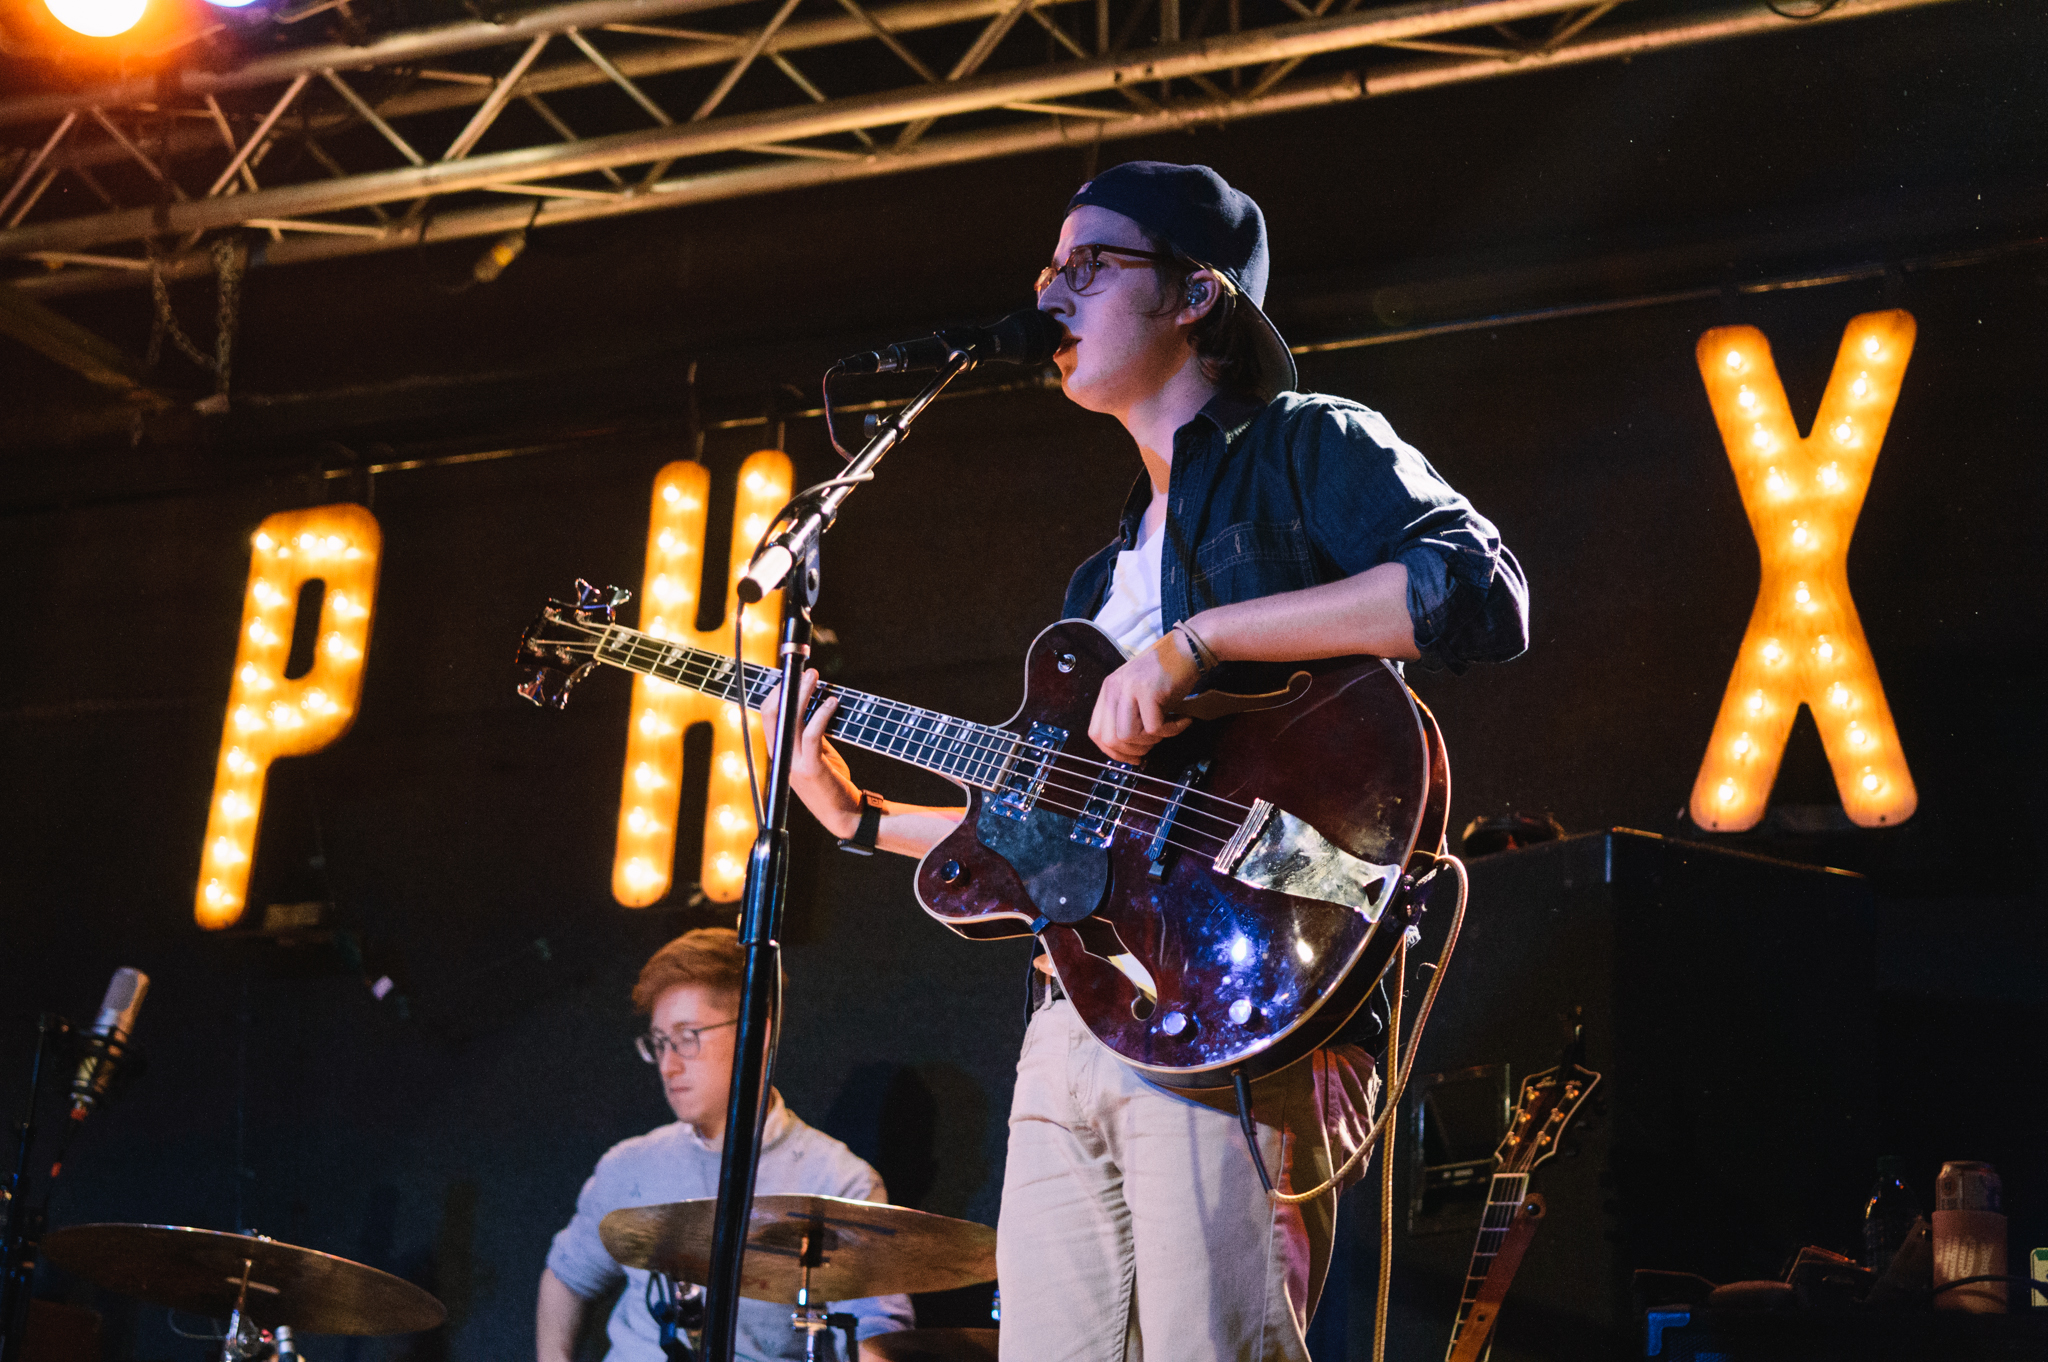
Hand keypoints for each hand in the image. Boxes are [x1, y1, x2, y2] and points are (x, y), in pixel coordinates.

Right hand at [760, 669, 863, 836]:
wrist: (845, 815)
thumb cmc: (832, 782)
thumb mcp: (817, 754)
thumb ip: (809, 734)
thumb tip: (812, 704)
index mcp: (780, 752)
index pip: (769, 716)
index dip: (778, 692)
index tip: (793, 675)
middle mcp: (782, 757)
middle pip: (773, 714)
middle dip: (788, 687)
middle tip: (806, 671)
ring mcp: (794, 764)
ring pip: (791, 720)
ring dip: (804, 694)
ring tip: (816, 677)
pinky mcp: (812, 768)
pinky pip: (812, 734)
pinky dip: (821, 714)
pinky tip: (832, 702)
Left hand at [1088, 630, 1199, 763]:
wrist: (1190, 648)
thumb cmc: (1169, 673)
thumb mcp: (1138, 692)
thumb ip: (1128, 714)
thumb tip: (1128, 749)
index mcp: (1108, 689)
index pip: (1095, 732)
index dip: (1113, 752)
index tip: (1131, 757)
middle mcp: (1114, 688)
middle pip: (1110, 739)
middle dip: (1133, 751)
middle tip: (1153, 745)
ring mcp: (1130, 688)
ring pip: (1129, 736)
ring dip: (1151, 741)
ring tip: (1167, 728)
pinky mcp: (1149, 691)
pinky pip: (1154, 728)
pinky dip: (1172, 730)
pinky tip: (1182, 720)